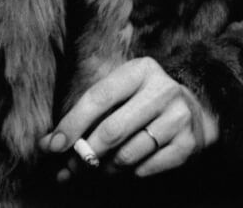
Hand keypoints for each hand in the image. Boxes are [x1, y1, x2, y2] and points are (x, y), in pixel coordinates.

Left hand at [39, 57, 217, 180]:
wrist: (194, 110)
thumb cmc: (142, 98)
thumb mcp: (121, 89)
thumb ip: (86, 112)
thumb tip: (48, 144)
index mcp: (141, 70)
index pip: (99, 97)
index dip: (72, 123)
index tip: (53, 145)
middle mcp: (162, 90)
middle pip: (112, 130)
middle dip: (85, 154)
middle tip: (69, 168)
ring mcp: (178, 118)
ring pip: (128, 155)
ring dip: (105, 168)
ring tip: (98, 167)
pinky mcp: (187, 145)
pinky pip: (146, 169)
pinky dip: (129, 173)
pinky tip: (125, 167)